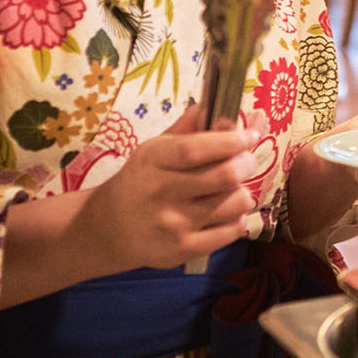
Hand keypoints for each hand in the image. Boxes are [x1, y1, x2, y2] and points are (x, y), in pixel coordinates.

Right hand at [78, 107, 260, 269]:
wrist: (107, 229)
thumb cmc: (139, 182)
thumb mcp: (153, 150)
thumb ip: (187, 129)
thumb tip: (219, 108)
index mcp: (154, 161)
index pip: (198, 149)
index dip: (231, 141)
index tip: (250, 136)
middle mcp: (162, 193)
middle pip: (225, 175)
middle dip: (247, 164)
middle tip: (246, 161)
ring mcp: (174, 224)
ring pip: (235, 203)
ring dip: (242, 192)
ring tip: (232, 190)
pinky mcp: (184, 250)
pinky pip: (231, 231)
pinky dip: (238, 218)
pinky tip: (226, 213)